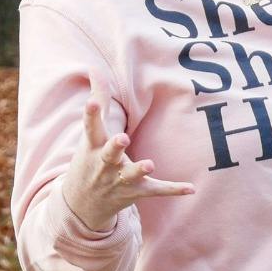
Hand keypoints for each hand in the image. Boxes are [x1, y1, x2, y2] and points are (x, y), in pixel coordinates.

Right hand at [61, 76, 192, 232]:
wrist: (81, 204)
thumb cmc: (89, 158)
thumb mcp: (91, 132)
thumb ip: (98, 98)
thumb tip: (93, 66)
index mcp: (93, 145)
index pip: (90, 127)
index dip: (91, 114)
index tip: (91, 102)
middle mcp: (104, 163)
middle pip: (109, 153)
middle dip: (115, 146)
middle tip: (123, 138)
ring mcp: (119, 180)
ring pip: (131, 174)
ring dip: (139, 170)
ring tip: (150, 164)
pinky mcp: (135, 192)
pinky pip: (155, 190)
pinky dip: (172, 189)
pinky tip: (191, 188)